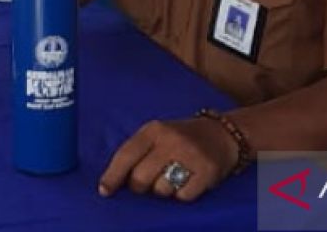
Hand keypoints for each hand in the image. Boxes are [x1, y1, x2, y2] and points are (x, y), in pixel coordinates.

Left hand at [98, 117, 236, 201]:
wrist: (222, 134)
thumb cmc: (181, 138)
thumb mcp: (157, 135)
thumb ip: (137, 152)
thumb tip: (114, 181)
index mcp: (154, 130)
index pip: (126, 154)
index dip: (112, 175)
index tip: (104, 191)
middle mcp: (171, 140)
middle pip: (141, 177)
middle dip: (140, 187)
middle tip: (148, 182)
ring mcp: (190, 155)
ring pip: (161, 190)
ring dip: (163, 191)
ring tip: (173, 177)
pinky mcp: (207, 170)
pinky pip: (183, 196)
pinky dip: (182, 195)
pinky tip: (188, 181)